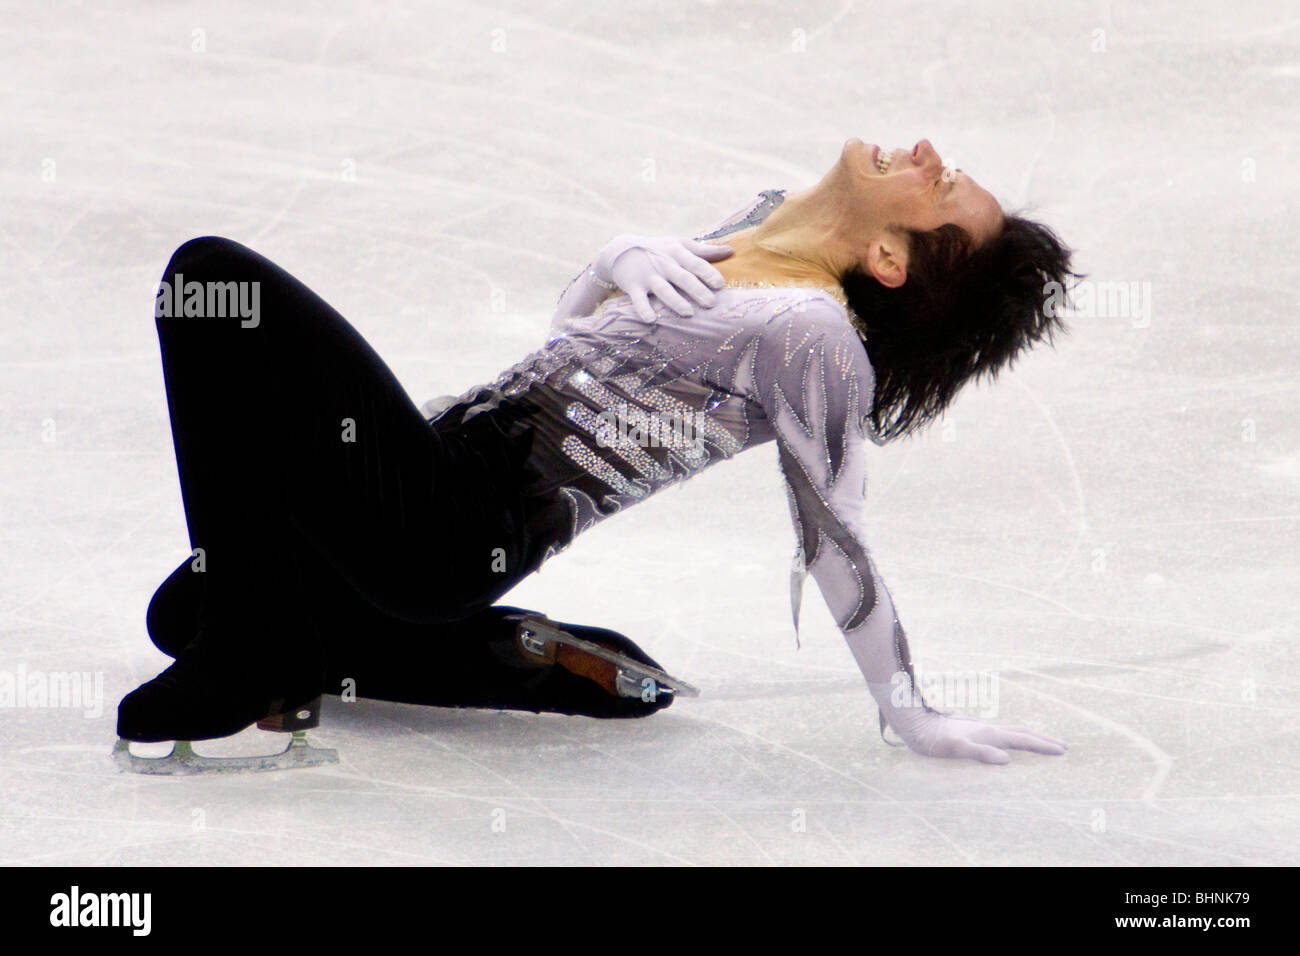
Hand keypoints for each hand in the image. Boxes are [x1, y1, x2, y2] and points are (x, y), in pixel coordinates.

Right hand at [595, 235, 733, 321]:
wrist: (621, 250)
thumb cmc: (658, 249)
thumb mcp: (679, 244)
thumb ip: (704, 250)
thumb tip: (731, 250)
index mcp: (676, 252)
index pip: (695, 263)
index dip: (708, 273)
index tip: (720, 285)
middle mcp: (663, 264)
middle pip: (682, 277)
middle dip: (696, 290)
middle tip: (711, 303)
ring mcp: (648, 276)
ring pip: (663, 290)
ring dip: (675, 301)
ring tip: (688, 313)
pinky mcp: (633, 286)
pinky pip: (638, 300)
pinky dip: (643, 310)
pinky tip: (651, 320)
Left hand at [902, 714, 1068, 764]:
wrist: (916, 724)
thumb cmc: (934, 740)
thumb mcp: (957, 749)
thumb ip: (981, 753)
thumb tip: (1007, 760)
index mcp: (990, 734)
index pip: (1023, 740)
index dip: (1043, 746)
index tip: (1063, 750)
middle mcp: (989, 729)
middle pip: (1023, 733)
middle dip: (1043, 740)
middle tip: (1063, 746)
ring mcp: (981, 729)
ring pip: (1012, 731)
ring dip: (1030, 737)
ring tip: (1042, 742)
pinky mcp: (972, 731)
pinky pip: (1001, 734)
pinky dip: (1013, 738)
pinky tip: (1008, 743)